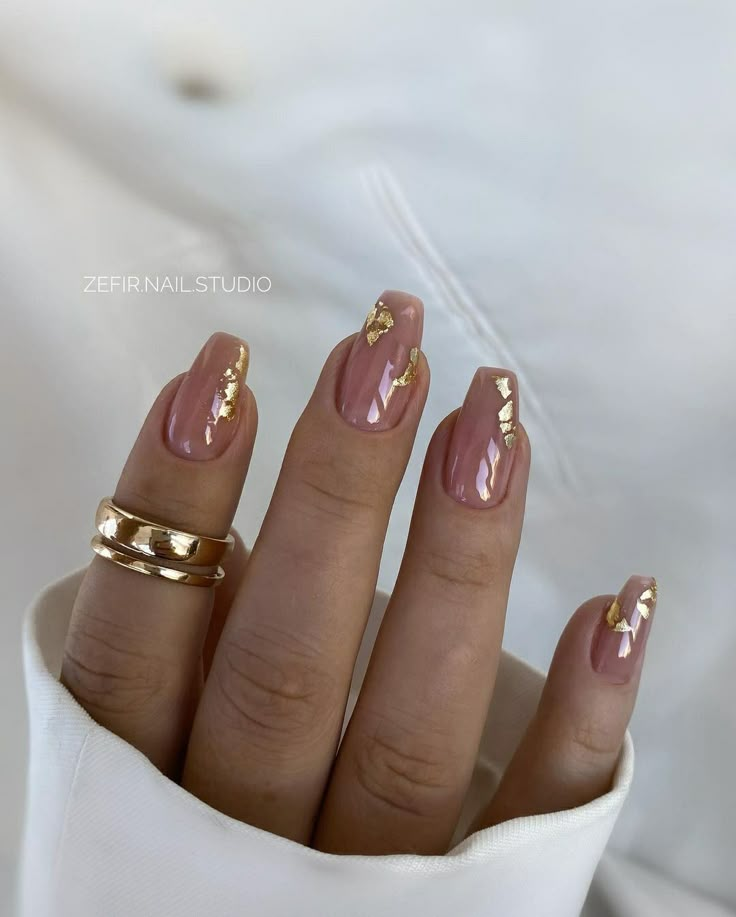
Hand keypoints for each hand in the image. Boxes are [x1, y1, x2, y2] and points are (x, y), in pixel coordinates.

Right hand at [61, 290, 655, 854]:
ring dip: (459, 566)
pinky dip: (579, 720)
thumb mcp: (135, 761)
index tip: (222, 376)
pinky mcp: (473, 910)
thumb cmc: (184, 842)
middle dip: (334, 497)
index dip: (172, 503)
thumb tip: (219, 518)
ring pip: (414, 733)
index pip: (137, 643)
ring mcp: (367, 889)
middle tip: (382, 358)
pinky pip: (530, 820)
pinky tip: (615, 609)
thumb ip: (174, 655)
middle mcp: (250, 848)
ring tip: (488, 424)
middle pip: (287, 668)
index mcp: (142, 799)